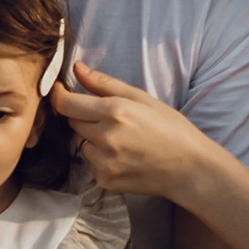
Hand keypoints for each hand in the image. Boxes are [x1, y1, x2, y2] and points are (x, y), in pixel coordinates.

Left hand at [49, 59, 212, 206]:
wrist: (190, 169)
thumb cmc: (171, 129)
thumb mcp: (142, 98)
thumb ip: (105, 84)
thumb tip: (77, 68)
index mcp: (115, 111)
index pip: (67, 103)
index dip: (58, 95)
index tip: (60, 90)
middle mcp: (106, 137)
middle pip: (72, 122)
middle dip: (83, 116)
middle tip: (109, 117)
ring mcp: (104, 162)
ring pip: (81, 144)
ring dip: (93, 139)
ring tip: (122, 140)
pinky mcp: (105, 180)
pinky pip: (91, 164)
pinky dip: (102, 158)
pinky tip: (125, 157)